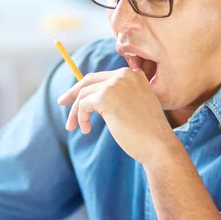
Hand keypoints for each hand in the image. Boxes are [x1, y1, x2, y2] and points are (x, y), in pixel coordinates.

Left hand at [57, 67, 174, 164]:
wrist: (158, 145)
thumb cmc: (148, 132)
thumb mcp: (134, 107)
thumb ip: (117, 96)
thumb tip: (89, 97)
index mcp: (133, 74)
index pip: (102, 77)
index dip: (86, 86)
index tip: (73, 96)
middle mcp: (125, 74)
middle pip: (89, 80)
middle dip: (73, 93)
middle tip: (61, 103)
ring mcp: (115, 84)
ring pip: (84, 94)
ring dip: (76, 112)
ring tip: (75, 127)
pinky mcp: (106, 97)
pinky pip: (83, 105)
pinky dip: (80, 117)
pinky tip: (86, 129)